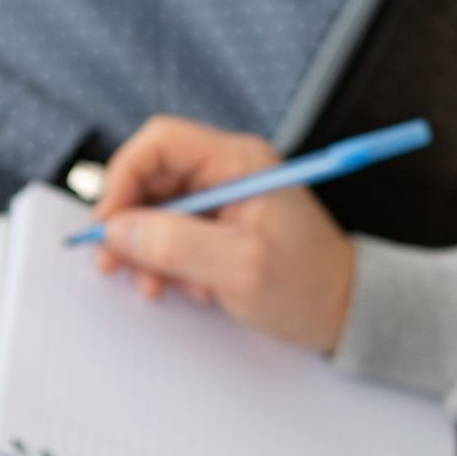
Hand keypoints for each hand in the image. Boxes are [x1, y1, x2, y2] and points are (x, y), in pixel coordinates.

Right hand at [94, 115, 354, 353]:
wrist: (348, 312)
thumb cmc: (309, 287)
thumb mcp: (239, 268)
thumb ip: (176, 244)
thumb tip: (117, 229)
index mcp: (239, 161)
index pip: (160, 143)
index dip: (124, 177)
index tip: (108, 223)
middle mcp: (230, 172)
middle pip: (153, 178)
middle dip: (130, 222)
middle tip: (114, 264)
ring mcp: (227, 200)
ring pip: (159, 210)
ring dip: (147, 249)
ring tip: (155, 287)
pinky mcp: (224, 229)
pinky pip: (177, 235)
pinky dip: (169, 262)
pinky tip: (186, 290)